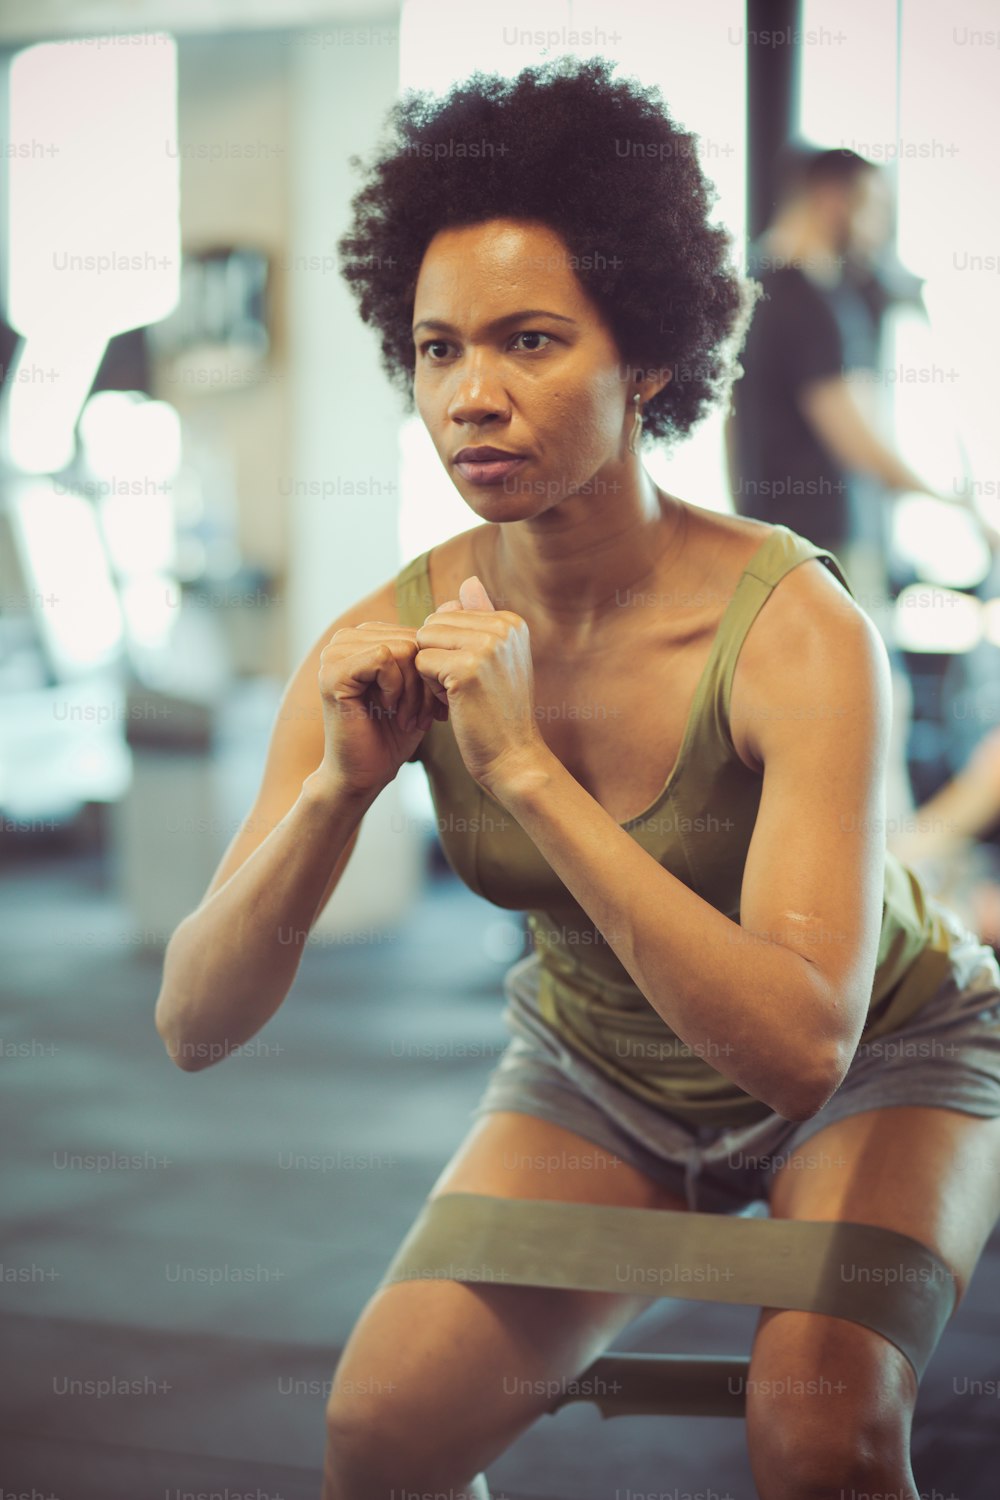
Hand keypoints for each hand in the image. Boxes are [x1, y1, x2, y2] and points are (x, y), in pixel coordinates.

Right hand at [317, 622, 448, 797]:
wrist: (367, 773)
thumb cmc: (395, 733)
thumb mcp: (424, 684)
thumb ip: (434, 645)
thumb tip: (455, 601)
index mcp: (364, 637)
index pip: (417, 634)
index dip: (430, 671)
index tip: (429, 705)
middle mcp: (345, 639)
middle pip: (411, 639)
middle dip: (423, 682)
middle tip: (417, 715)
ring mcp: (334, 653)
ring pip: (402, 648)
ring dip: (411, 689)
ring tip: (404, 715)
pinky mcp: (332, 671)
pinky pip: (385, 658)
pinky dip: (395, 688)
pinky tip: (387, 709)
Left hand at [413, 575, 548, 792]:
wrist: (513, 757)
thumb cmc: (499, 713)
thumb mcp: (496, 660)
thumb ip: (482, 618)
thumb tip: (469, 581)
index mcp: (511, 621)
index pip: (450, 614)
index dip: (449, 649)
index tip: (473, 678)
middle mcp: (503, 627)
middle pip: (434, 624)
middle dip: (436, 657)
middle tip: (463, 689)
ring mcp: (487, 646)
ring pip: (424, 640)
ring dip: (431, 671)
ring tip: (459, 694)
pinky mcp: (467, 668)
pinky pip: (421, 662)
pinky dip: (429, 687)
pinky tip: (453, 705)